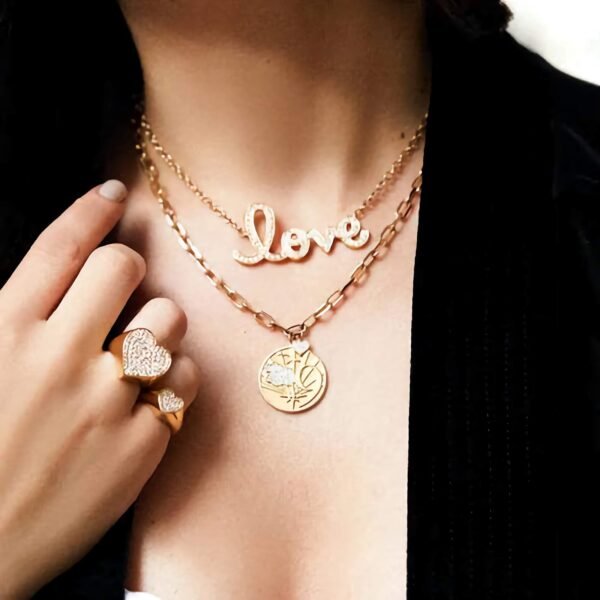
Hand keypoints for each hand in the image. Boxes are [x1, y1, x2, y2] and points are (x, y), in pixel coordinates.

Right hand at [0, 181, 199, 598]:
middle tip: (124, 289)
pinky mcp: (141, 444)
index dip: (91, 210)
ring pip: (167, 321)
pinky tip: (153, 396)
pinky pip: (186, 382)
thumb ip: (12, 318)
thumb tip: (54, 280)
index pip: (61, 247)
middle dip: (129, 268)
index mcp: (3, 332)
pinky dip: (175, 382)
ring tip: (138, 352)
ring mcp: (104, 401)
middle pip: (124, 268)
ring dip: (158, 327)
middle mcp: (58, 357)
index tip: (112, 194)